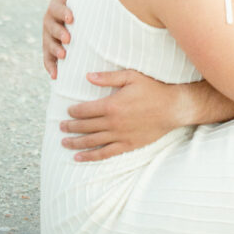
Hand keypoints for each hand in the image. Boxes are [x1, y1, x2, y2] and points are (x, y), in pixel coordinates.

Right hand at [42, 0, 81, 77]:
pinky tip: (55, 76)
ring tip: (64, 56)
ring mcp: (49, 37)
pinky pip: (47, 60)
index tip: (72, 17)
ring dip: (55, 50)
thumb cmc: (77, 2)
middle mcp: (49, 22)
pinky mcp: (50, 51)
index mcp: (56, 6)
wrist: (76, 19)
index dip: (63, 12)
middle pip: (51, 28)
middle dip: (59, 33)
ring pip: (49, 44)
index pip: (57, 8)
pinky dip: (50, 67)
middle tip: (69, 39)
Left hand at [60, 69, 192, 161]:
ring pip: (91, 141)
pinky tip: (79, 158)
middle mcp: (113, 122)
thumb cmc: (153, 89)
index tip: (68, 111)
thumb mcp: (132, 77)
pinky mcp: (127, 145)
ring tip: (64, 142)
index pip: (85, 110)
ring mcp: (119, 136)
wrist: (173, 108)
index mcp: (112, 105)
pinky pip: (105, 153)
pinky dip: (90, 156)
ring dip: (75, 143)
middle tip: (61, 127)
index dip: (74, 111)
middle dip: (70, 127)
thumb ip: (109, 77)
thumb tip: (88, 76)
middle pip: (85, 126)